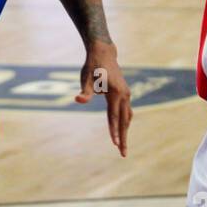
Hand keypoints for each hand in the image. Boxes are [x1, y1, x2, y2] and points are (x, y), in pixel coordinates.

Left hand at [75, 40, 132, 156]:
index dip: (114, 132)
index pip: (114, 117)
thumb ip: (85, 91)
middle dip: (123, 138)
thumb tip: (78, 100)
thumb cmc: (92, 66)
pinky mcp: (125, 93)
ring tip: (122, 146)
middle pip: (124, 121)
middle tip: (123, 154)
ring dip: (126, 131)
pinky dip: (125, 122)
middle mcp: (124, 95)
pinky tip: (122, 130)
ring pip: (127, 117)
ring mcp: (126, 94)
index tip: (115, 145)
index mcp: (116, 93)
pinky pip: (127, 112)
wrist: (103, 52)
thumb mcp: (86, 78)